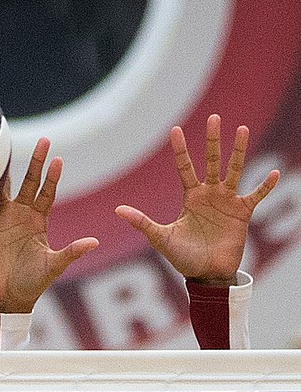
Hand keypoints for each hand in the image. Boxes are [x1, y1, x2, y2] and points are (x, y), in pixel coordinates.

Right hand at [0, 138, 98, 312]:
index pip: (48, 193)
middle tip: (45, 140)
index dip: (52, 177)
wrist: (9, 296)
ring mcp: (4, 219)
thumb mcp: (54, 266)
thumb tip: (94, 242)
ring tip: (7, 149)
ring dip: (7, 171)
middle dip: (36, 162)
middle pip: (30, 182)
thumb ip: (71, 252)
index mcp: (39, 221)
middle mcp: (23, 215)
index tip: (58, 160)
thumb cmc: (33, 283)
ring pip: (6, 188)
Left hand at [115, 114, 279, 283]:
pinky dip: (264, 186)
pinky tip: (273, 173)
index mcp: (191, 197)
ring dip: (238, 151)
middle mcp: (210, 194)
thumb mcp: (161, 238)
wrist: (206, 274)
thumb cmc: (183, 257)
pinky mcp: (242, 213)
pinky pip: (256, 195)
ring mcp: (227, 201)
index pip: (185, 168)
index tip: (175, 129)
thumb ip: (142, 222)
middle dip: (212, 140)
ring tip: (241, 129)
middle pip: (211, 161)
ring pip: (234, 170)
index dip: (180, 150)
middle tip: (213, 117)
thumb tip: (117, 210)